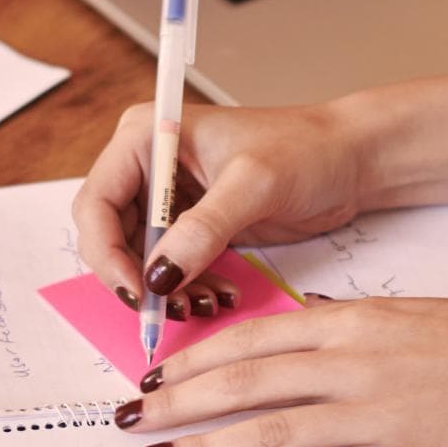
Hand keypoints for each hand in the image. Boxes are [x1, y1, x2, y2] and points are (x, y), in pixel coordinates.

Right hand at [71, 77, 447, 313]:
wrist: (350, 159)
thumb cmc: (307, 150)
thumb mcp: (254, 185)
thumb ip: (204, 229)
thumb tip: (158, 275)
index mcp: (145, 136)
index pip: (97, 203)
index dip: (106, 254)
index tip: (138, 292)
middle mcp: (146, 164)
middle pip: (108, 236)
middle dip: (135, 278)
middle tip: (168, 310)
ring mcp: (167, 195)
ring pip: (138, 258)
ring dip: (164, 289)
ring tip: (204, 304)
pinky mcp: (191, 222)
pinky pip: (169, 266)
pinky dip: (187, 286)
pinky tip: (218, 295)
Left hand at [115, 294, 447, 446]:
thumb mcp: (411, 314)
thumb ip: (351, 327)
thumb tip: (302, 333)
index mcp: (354, 322)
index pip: (251, 338)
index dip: (194, 360)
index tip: (152, 377)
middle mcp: (353, 364)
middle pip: (243, 384)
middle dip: (176, 404)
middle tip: (126, 424)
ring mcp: (377, 414)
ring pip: (269, 432)